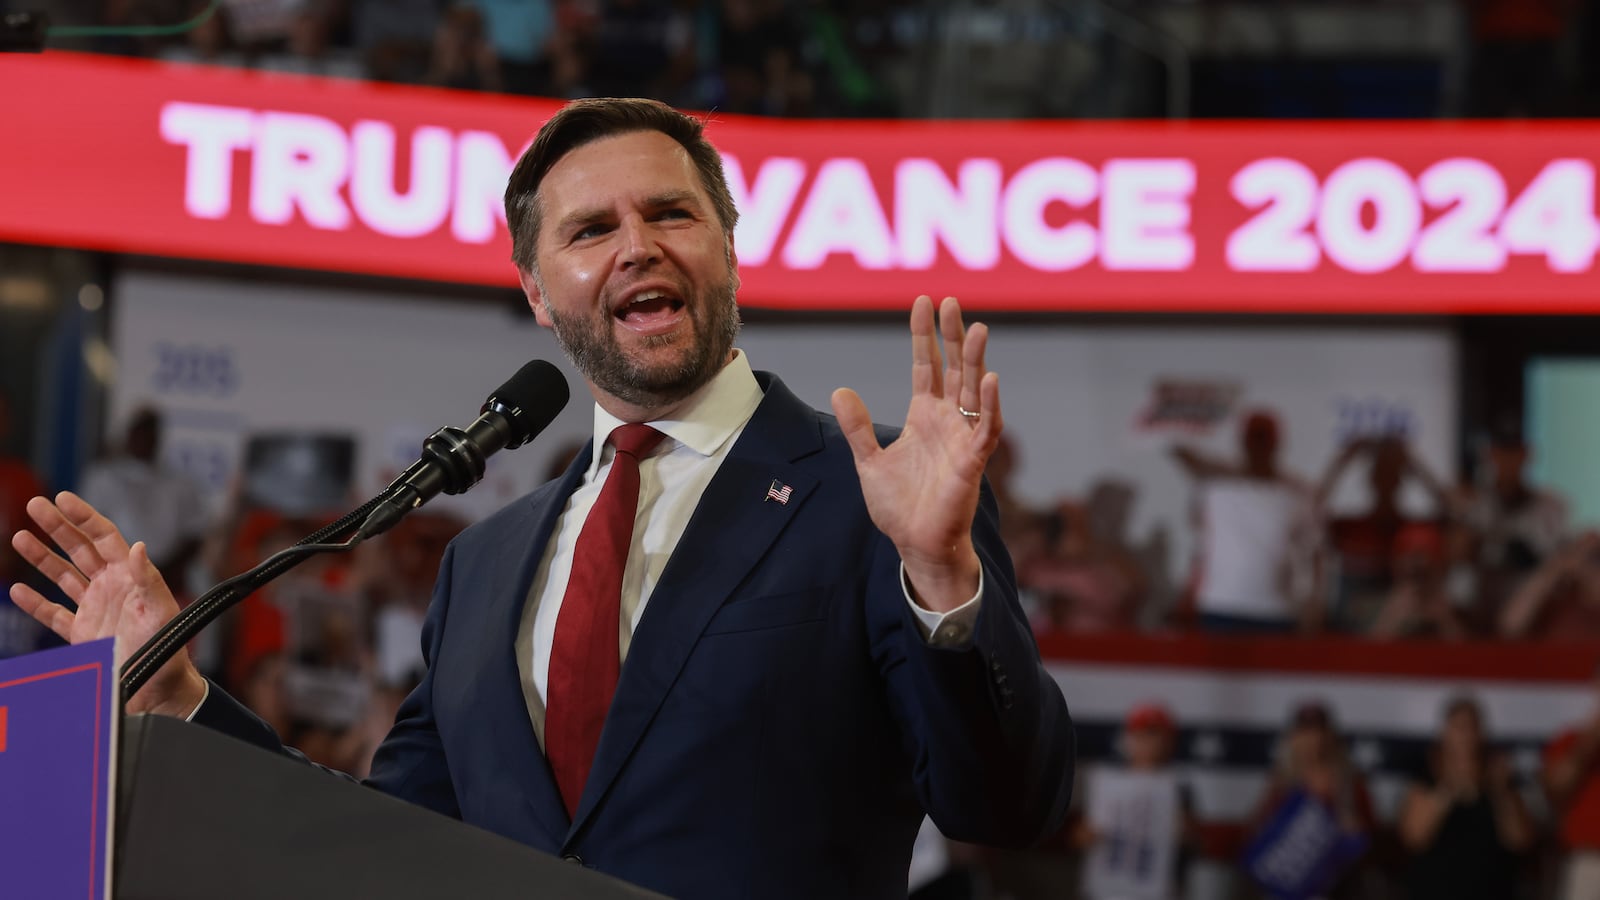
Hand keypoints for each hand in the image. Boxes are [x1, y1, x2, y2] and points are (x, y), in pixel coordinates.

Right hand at [10, 492, 205, 716]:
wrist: (157, 688)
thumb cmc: (168, 648)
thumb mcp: (161, 610)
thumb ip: (148, 579)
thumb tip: (138, 547)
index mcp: (131, 576)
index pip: (104, 537)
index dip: (84, 517)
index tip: (63, 498)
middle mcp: (111, 586)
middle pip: (79, 548)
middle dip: (57, 526)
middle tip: (34, 504)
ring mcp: (95, 608)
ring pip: (63, 576)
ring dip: (42, 557)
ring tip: (21, 536)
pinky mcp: (82, 632)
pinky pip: (54, 613)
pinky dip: (36, 603)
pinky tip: (20, 589)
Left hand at [831, 296, 1000, 612]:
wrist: (915, 544)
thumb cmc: (899, 507)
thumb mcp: (869, 461)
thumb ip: (858, 427)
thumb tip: (840, 390)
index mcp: (924, 417)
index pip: (926, 367)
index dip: (924, 336)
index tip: (922, 303)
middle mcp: (948, 421)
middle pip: (953, 369)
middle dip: (953, 336)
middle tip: (950, 302)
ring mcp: (963, 438)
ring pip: (974, 391)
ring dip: (976, 361)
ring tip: (978, 328)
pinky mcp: (973, 461)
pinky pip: (986, 428)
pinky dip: (990, 404)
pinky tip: (990, 378)